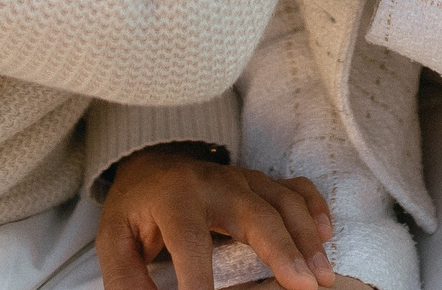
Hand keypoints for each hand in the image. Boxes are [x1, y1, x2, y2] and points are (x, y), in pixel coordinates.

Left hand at [96, 148, 334, 289]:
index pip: (190, 241)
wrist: (150, 164)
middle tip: (303, 287)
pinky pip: (295, 187)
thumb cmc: (136, 209)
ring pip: (282, 201)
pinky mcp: (260, 182)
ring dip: (305, 238)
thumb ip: (126, 278)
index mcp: (173, 196)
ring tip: (321, 276)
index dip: (199, 280)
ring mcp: (242, 179)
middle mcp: (214, 182)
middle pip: (253, 213)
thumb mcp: (114, 241)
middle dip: (281, 250)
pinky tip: (327, 234)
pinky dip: (314, 207)